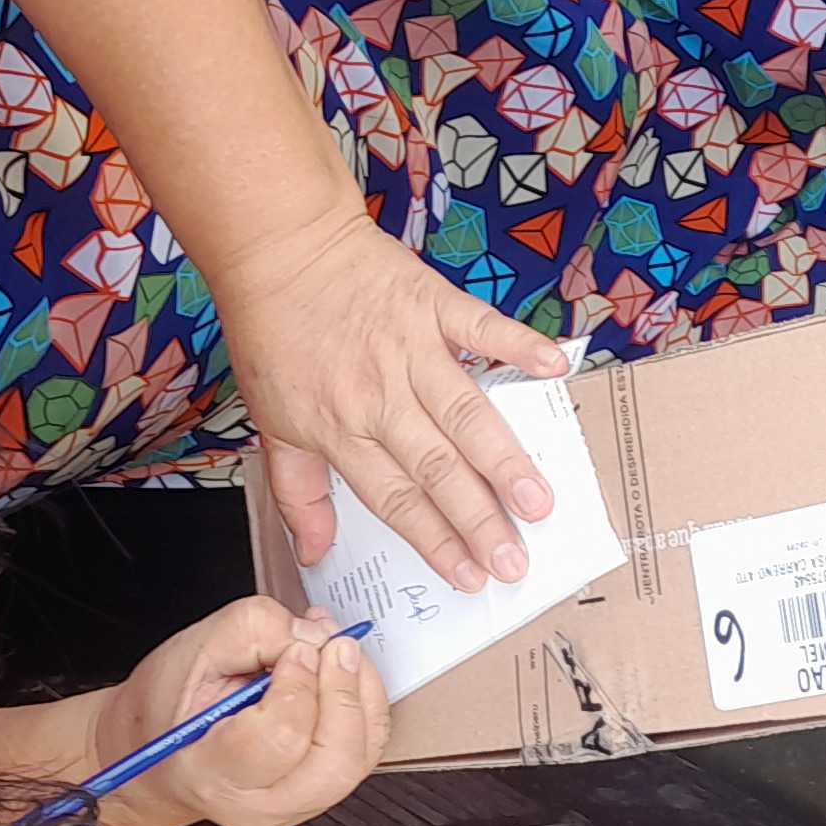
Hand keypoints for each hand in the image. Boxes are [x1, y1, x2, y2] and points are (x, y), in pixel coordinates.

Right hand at [85, 597, 388, 825]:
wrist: (161, 756)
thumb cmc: (168, 708)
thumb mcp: (195, 649)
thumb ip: (255, 631)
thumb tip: (313, 637)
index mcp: (213, 772)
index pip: (280, 740)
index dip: (299, 684)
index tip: (294, 648)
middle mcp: (258, 804)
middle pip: (335, 761)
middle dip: (345, 692)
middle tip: (334, 646)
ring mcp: (294, 808)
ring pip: (359, 758)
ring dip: (361, 695)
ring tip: (337, 652)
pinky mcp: (319, 796)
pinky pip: (364, 753)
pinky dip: (364, 706)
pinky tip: (341, 674)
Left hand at [214, 211, 576, 589]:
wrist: (277, 249)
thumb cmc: (273, 336)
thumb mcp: (271, 422)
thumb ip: (299, 492)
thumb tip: (314, 551)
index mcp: (340, 429)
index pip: (395, 498)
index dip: (435, 541)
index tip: (470, 576)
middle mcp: (378, 395)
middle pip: (436, 468)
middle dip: (479, 519)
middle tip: (516, 560)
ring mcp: (409, 348)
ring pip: (464, 412)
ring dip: (504, 458)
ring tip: (539, 500)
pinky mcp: (430, 303)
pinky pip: (481, 328)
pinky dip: (518, 346)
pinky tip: (555, 369)